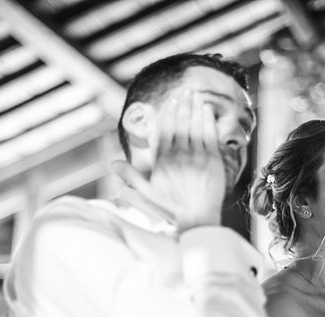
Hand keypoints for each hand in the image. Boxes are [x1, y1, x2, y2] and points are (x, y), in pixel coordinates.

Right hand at [126, 88, 225, 231]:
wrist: (197, 216)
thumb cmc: (172, 206)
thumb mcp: (147, 192)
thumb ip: (130, 175)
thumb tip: (112, 163)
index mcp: (162, 162)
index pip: (164, 131)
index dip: (169, 114)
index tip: (172, 101)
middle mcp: (178, 157)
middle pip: (179, 124)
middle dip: (182, 105)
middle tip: (185, 91)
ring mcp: (196, 158)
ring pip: (194, 126)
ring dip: (194, 108)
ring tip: (195, 95)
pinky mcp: (212, 161)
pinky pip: (209, 135)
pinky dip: (207, 121)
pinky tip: (207, 110)